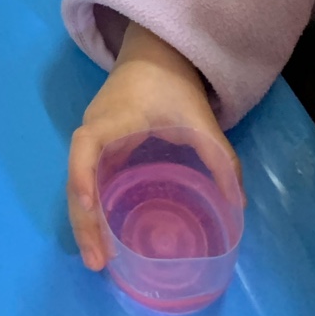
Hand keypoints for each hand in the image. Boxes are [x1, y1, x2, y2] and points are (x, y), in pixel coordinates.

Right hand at [68, 24, 242, 270]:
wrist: (153, 53)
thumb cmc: (172, 83)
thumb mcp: (200, 118)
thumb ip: (220, 158)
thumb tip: (238, 204)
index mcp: (112, 119)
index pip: (86, 146)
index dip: (82, 176)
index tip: (88, 208)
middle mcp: (93, 130)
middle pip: (76, 175)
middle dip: (82, 219)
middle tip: (96, 262)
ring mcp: (93, 139)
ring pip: (78, 182)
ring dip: (84, 219)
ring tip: (98, 259)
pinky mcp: (99, 147)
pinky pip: (88, 179)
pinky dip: (91, 208)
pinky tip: (103, 235)